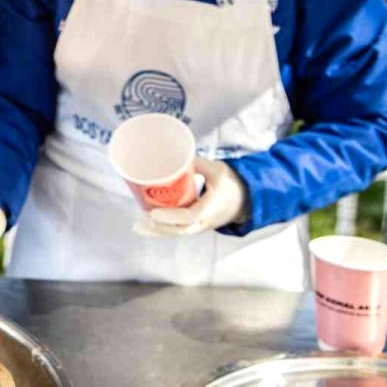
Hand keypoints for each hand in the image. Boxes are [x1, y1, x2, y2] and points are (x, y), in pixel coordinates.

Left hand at [134, 158, 248, 236]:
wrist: (248, 199)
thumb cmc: (233, 183)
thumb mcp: (218, 169)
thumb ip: (197, 163)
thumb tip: (175, 155)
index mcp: (213, 207)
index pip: (189, 217)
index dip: (170, 216)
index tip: (152, 213)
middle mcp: (206, 220)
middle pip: (180, 229)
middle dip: (159, 227)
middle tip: (139, 219)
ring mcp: (202, 225)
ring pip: (179, 232)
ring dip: (158, 231)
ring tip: (137, 226)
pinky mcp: (198, 224)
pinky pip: (180, 229)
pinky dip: (164, 229)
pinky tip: (148, 226)